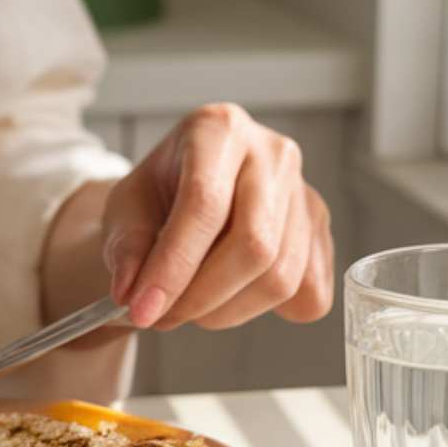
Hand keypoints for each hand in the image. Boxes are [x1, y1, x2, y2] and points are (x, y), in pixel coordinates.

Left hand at [101, 104, 333, 330]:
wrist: (189, 187)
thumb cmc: (159, 192)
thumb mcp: (126, 207)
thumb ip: (125, 247)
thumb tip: (131, 293)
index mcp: (218, 129)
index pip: (204, 203)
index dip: (173, 266)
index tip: (143, 310)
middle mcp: (272, 153)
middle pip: (254, 245)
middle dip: (201, 297)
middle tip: (162, 317)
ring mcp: (305, 191)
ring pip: (280, 277)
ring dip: (226, 311)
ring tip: (189, 306)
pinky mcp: (321, 228)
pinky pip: (308, 293)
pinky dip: (266, 311)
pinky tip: (231, 295)